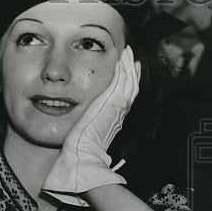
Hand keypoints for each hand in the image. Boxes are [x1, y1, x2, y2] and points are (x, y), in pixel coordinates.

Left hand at [42, 46, 140, 205]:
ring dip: (129, 66)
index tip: (125, 72)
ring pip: (128, 81)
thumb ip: (86, 128)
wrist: (83, 157)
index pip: (122, 97)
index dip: (125, 84)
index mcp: (112, 119)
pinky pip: (122, 80)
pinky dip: (125, 68)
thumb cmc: (80, 151)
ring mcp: (117, 106)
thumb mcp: (85, 135)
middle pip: (129, 86)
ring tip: (128, 53)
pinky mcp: (113, 102)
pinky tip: (124, 57)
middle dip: (130, 71)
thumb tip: (80, 130)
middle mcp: (118, 112)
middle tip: (131, 57)